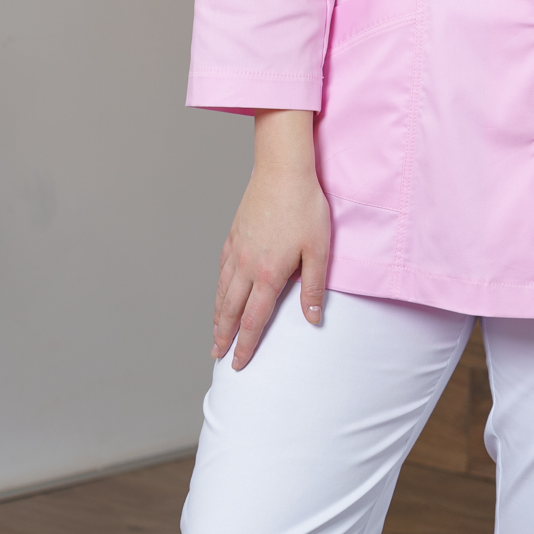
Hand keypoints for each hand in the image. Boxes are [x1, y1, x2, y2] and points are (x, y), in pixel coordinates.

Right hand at [212, 109, 330, 370]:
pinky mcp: (234, 234)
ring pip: (223, 291)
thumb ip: (313, 288)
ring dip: (218, 315)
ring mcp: (237, 249)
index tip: (238, 363)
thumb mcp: (318, 250)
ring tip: (215, 332)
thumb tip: (312, 319)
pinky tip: (220, 291)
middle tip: (217, 355)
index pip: (254, 320)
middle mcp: (247, 266)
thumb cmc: (305, 207)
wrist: (282, 170)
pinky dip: (218, 287)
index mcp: (268, 274)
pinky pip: (221, 268)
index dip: (246, 345)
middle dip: (224, 336)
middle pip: (231, 310)